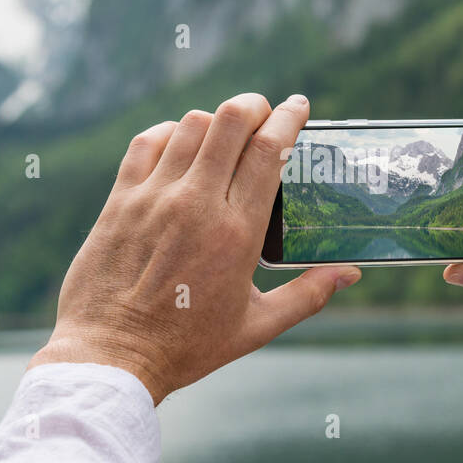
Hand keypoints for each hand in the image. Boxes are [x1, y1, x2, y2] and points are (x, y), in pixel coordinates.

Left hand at [30, 93, 360, 403]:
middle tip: (264, 113)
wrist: (111, 357)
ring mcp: (154, 199)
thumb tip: (350, 273)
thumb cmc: (187, 347)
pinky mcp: (119, 202)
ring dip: (215, 121)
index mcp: (237, 235)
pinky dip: (170, 133)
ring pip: (191, 125)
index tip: (299, 106)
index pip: (269, 151)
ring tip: (225, 135)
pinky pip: (148, 143)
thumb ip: (307, 296)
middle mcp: (196, 206)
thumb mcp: (257, 327)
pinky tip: (181, 146)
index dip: (288, 118)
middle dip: (254, 106)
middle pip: (231, 121)